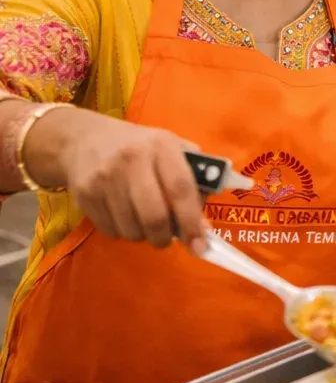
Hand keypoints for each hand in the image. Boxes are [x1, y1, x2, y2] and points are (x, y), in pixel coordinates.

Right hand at [39, 108, 206, 250]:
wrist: (84, 139)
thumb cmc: (141, 148)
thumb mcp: (173, 150)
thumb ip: (195, 183)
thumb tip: (203, 228)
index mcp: (162, 146)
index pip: (181, 188)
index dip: (191, 221)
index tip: (200, 244)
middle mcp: (132, 160)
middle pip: (154, 216)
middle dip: (165, 237)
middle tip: (168, 239)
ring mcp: (105, 178)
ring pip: (131, 229)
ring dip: (144, 236)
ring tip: (145, 222)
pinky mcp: (85, 195)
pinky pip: (111, 231)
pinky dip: (123, 232)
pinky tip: (124, 216)